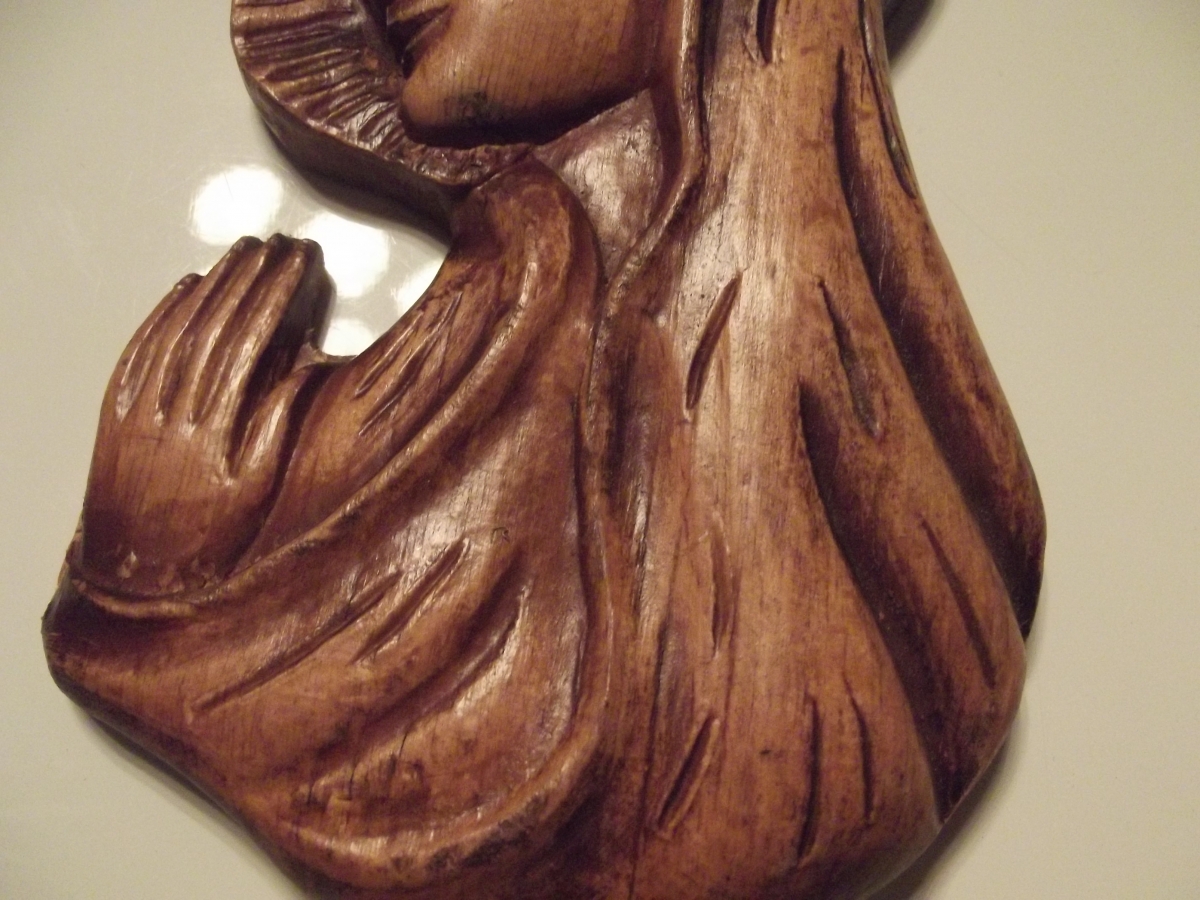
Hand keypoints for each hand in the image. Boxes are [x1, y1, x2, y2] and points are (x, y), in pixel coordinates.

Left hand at [80, 235, 329, 593]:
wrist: (135, 570)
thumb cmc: (206, 535)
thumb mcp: (258, 487)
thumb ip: (278, 422)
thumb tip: (303, 366)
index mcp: (214, 426)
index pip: (250, 337)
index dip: (277, 293)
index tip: (300, 262)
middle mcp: (173, 408)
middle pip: (216, 323)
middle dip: (250, 277)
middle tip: (277, 244)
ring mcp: (139, 405)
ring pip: (178, 327)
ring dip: (212, 284)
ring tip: (240, 253)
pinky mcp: (113, 410)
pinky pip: (139, 347)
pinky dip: (163, 311)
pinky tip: (184, 286)